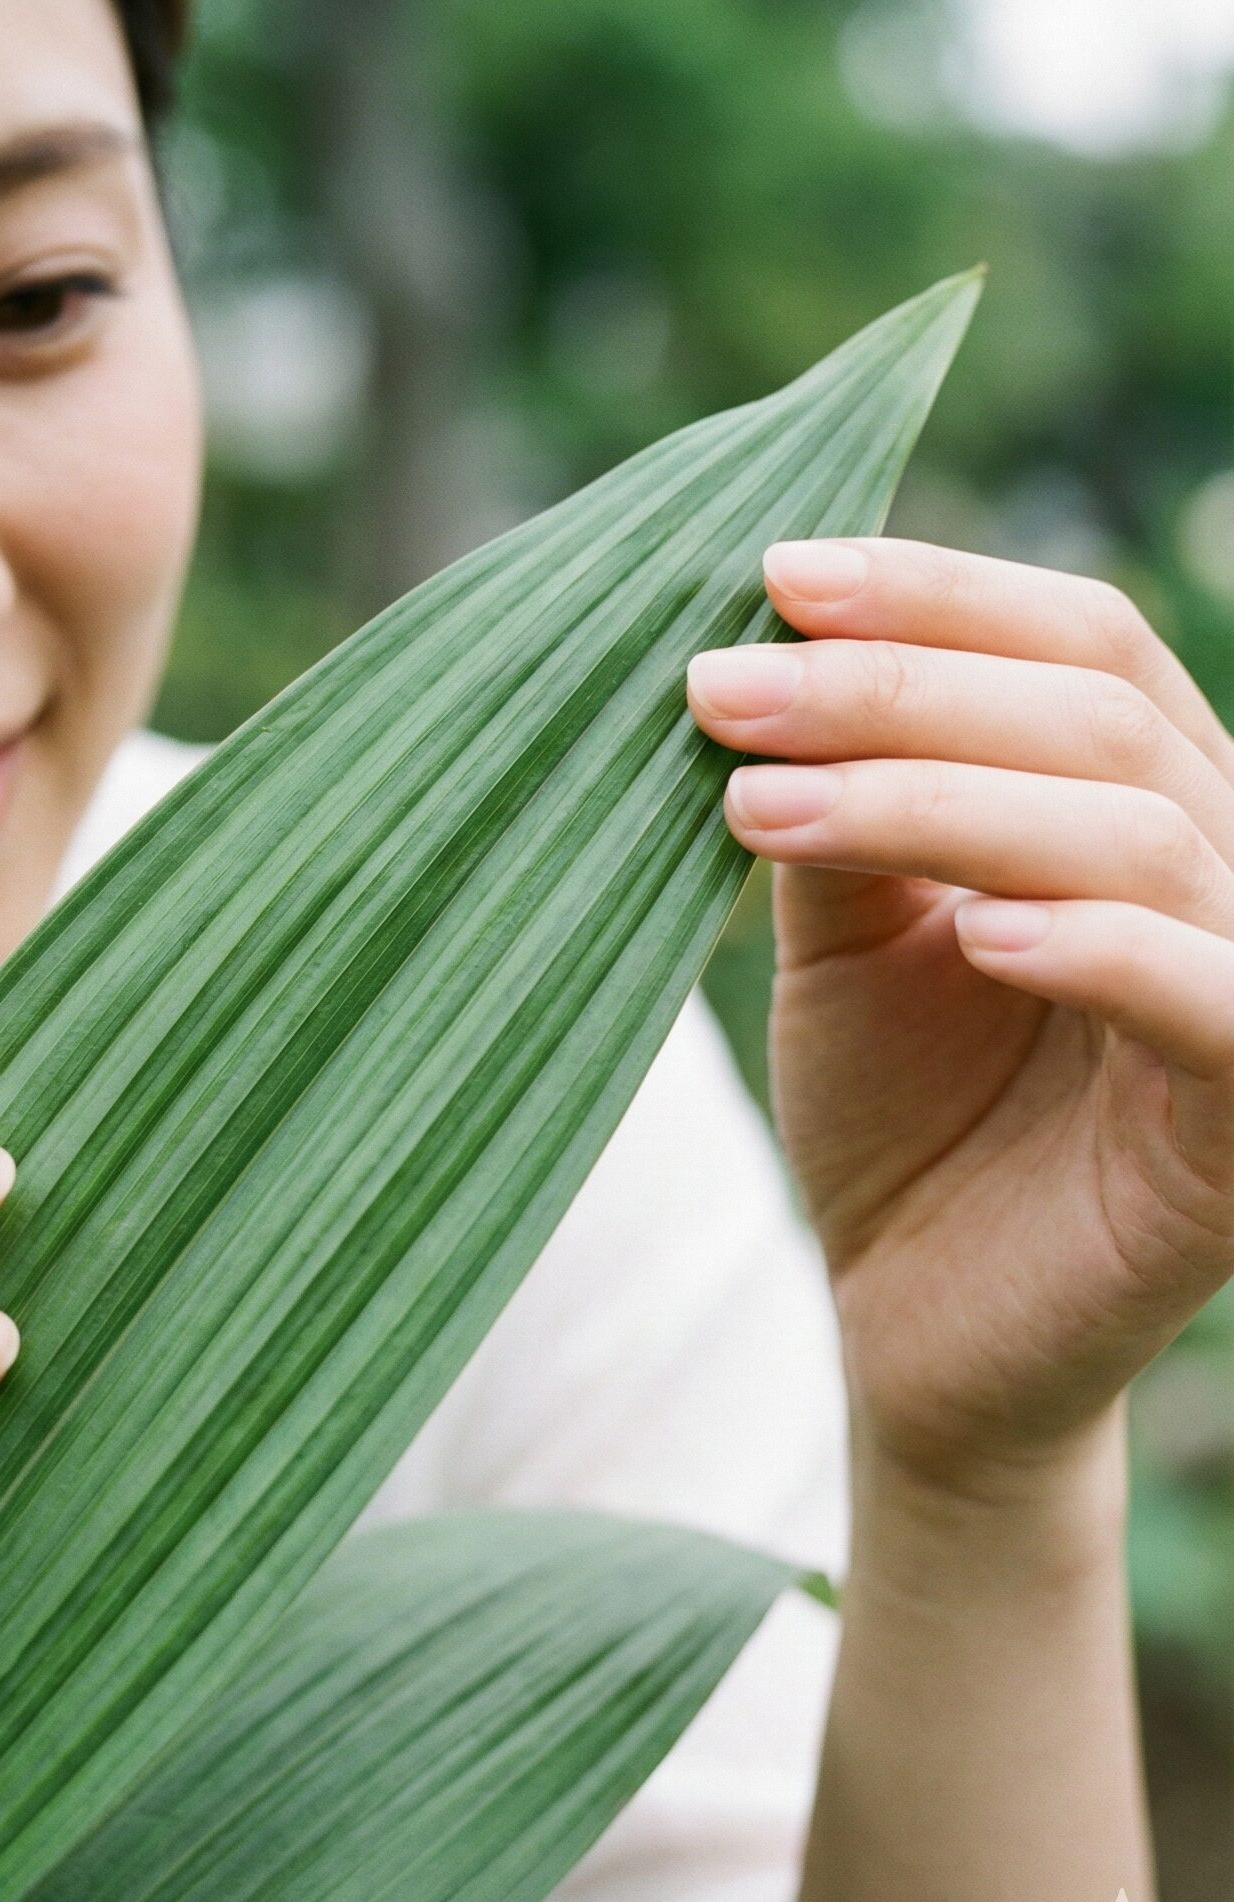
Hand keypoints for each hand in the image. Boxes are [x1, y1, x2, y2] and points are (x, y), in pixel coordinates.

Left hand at [687, 538, 1233, 1488]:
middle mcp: (1221, 876)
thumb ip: (840, 822)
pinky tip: (969, 934)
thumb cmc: (897, 1121)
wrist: (916, 1324)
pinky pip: (1209, 1004)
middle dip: (896, 688)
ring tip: (759, 805)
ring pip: (1136, 834)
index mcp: (1135, 809)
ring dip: (936, 800)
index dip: (938, 592)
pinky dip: (1097, 949)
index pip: (1080, 644)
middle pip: (1094, 715)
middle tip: (722, 687)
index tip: (774, 572)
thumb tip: (763, 661)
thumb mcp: (850, 948)